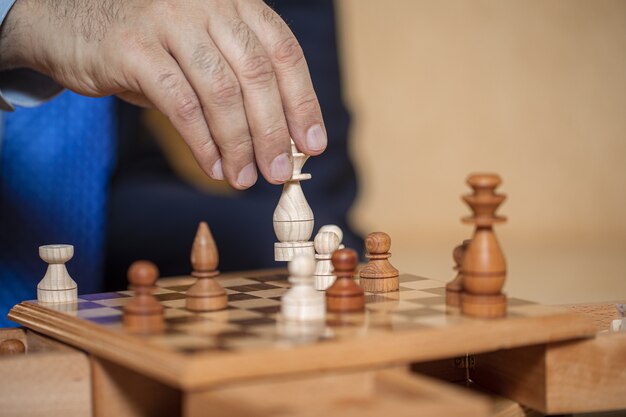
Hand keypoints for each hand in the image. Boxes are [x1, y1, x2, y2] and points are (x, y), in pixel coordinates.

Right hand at [0, 0, 326, 188]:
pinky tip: (213, 167)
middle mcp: (207, 4)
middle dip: (273, 131)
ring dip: (239, 145)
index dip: (303, 101)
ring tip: (244, 179)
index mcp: (234, 3)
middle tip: (278, 172)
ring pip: (221, 92)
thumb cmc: (151, 46)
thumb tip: (278, 141)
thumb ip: (239, 86)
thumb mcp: (203, 54)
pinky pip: (181, 105)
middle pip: (257, 74)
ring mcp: (169, 21)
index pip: (283, 52)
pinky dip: (202, 143)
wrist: (71, 23)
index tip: (312, 143)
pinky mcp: (134, 49)